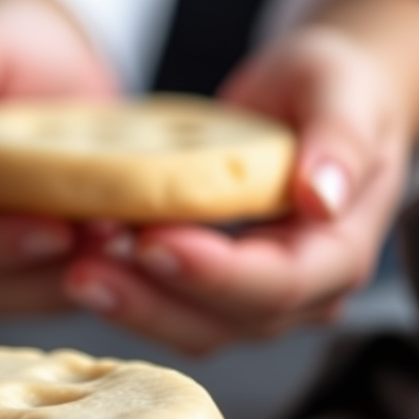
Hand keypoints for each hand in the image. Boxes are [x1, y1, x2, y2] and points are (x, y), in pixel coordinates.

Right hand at [0, 0, 119, 314]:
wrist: (41, 62)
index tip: (56, 229)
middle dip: (54, 268)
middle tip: (116, 237)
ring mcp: (10, 256)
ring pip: (40, 296)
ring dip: (90, 276)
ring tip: (139, 240)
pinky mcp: (57, 259)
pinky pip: (81, 284)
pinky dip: (116, 273)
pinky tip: (149, 242)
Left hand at [62, 25, 409, 354]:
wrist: (322, 104)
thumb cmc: (336, 89)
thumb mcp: (342, 91)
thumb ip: (338, 139)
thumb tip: (321, 196)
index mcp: (342, 251)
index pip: (279, 283)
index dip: (214, 272)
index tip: (151, 242)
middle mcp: (307, 294)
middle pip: (228, 321)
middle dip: (154, 301)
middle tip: (85, 272)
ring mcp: (262, 301)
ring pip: (195, 329)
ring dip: (133, 308)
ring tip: (76, 274)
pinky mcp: (222, 295)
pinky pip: (174, 311)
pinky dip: (132, 294)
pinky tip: (86, 265)